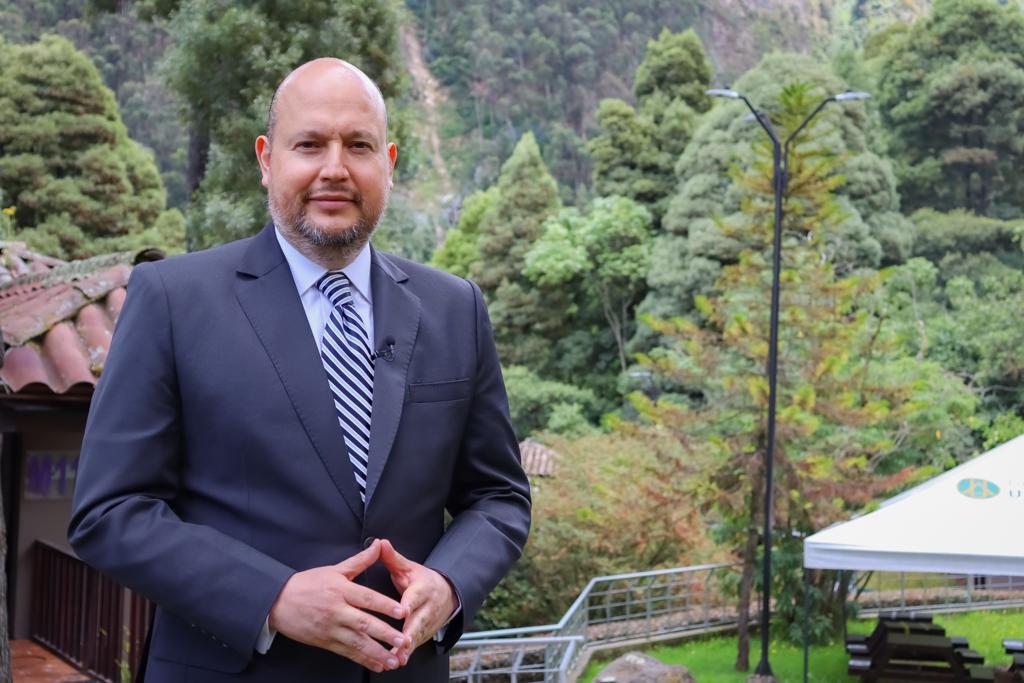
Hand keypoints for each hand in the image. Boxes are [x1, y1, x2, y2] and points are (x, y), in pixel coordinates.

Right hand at [268, 539, 411, 671]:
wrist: (278, 601)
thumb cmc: (308, 583)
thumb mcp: (334, 570)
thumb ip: (360, 560)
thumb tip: (379, 545)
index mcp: (341, 590)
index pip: (367, 598)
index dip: (385, 605)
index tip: (402, 612)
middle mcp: (337, 610)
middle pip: (364, 623)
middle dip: (385, 634)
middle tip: (403, 641)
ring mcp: (330, 628)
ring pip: (357, 642)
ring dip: (377, 652)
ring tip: (394, 660)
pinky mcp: (325, 642)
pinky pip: (347, 653)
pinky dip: (363, 660)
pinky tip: (377, 665)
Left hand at [379, 539, 458, 653]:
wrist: (446, 594)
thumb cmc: (421, 581)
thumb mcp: (408, 568)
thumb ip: (393, 558)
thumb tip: (380, 542)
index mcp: (423, 588)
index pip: (416, 596)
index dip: (409, 604)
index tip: (403, 611)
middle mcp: (427, 608)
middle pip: (419, 621)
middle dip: (410, 633)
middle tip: (401, 643)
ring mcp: (427, 623)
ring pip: (418, 637)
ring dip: (408, 648)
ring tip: (397, 658)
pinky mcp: (425, 635)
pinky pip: (415, 646)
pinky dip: (406, 654)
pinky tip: (396, 662)